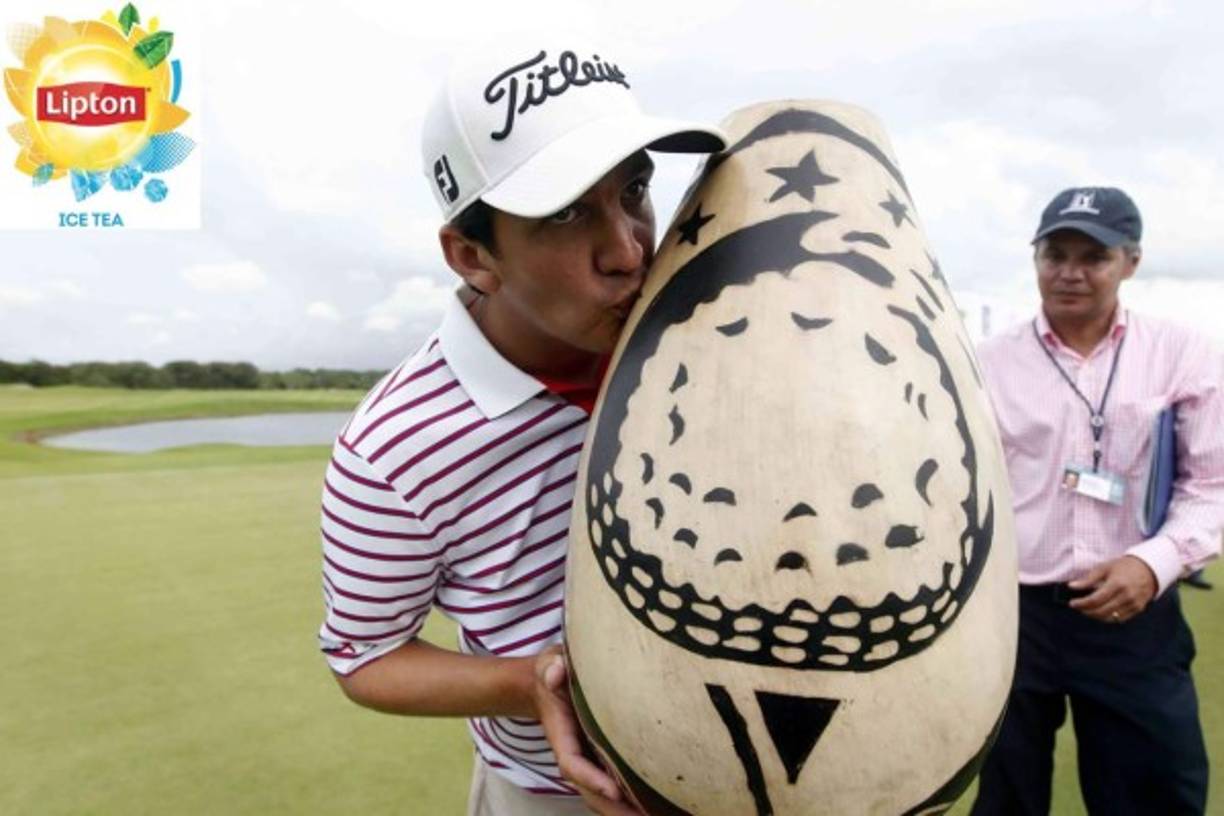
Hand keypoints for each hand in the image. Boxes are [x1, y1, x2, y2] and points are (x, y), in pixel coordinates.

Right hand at [532, 647, 644, 814]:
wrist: (549, 682)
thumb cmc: (553, 672)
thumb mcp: (549, 663)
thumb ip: (550, 667)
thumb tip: (555, 673)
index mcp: (562, 735)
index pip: (573, 764)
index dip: (592, 780)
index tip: (615, 792)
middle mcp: (576, 754)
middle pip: (592, 793)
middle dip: (616, 810)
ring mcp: (589, 760)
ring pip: (605, 797)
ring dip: (627, 812)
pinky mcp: (602, 758)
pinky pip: (617, 786)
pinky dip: (632, 801)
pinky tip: (658, 807)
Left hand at [1068, 555, 1157, 622]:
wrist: (1149, 568)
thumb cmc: (1124, 566)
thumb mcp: (1104, 568)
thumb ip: (1088, 579)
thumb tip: (1071, 586)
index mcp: (1117, 584)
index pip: (1095, 600)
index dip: (1081, 604)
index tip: (1072, 603)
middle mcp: (1126, 596)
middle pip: (1101, 611)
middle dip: (1086, 611)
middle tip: (1078, 607)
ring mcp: (1133, 604)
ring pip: (1110, 618)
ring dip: (1096, 616)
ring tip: (1087, 610)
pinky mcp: (1138, 609)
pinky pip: (1119, 619)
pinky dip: (1108, 618)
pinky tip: (1100, 611)